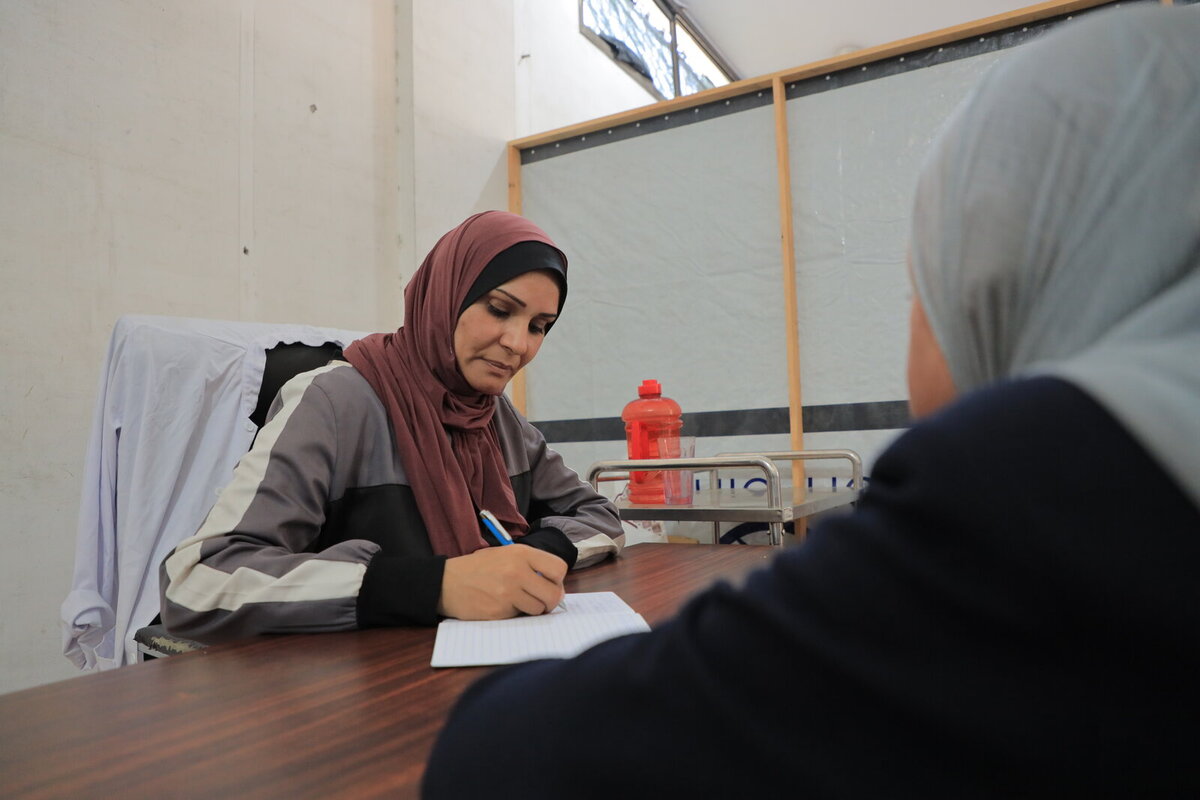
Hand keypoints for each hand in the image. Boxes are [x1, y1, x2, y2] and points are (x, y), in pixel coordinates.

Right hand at [438, 544, 566, 619]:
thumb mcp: (504, 553)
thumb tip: (554, 582)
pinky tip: (502, 605)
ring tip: (518, 601)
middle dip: (551, 600)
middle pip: (554, 594)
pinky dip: (515, 614)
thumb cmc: (478, 568)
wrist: (446, 582)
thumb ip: (529, 563)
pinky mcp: (499, 611)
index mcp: (521, 554)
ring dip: (533, 609)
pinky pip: (519, 617)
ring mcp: (508, 593)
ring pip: (539, 609)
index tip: (550, 583)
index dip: (558, 579)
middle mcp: (517, 572)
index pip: (559, 568)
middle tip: (542, 599)